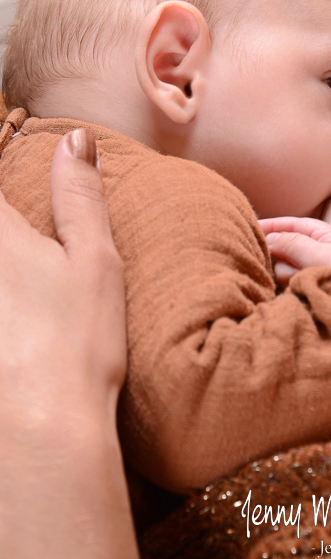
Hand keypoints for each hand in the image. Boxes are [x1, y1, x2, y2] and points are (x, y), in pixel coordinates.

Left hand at [0, 129, 139, 558]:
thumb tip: (75, 140)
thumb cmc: (78, 344)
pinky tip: (9, 308)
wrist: (42, 427)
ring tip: (20, 286)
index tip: (7, 132)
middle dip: (4, 216)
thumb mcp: (94, 261)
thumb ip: (79, 195)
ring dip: (6, 259)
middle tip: (22, 240)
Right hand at [259, 216, 330, 335]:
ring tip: (301, 282)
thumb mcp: (320, 254)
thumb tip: (270, 239)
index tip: (254, 226)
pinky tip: (296, 290)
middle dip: (282, 253)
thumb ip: (292, 242)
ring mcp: (314, 275)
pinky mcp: (307, 292)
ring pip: (285, 266)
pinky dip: (289, 284)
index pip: (298, 225)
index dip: (276, 224)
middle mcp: (322, 255)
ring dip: (288, 272)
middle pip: (288, 246)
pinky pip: (288, 283)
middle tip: (283, 262)